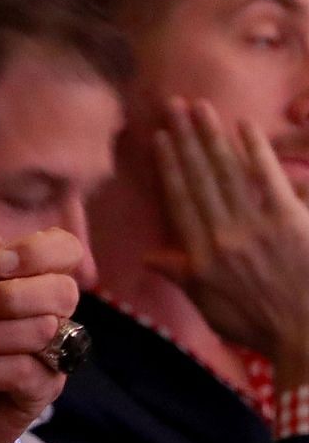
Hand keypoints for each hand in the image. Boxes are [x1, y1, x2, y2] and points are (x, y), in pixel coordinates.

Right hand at [149, 98, 308, 379]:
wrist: (305, 337)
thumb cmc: (257, 326)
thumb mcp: (208, 306)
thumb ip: (180, 275)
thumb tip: (150, 257)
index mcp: (200, 254)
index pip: (180, 200)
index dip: (170, 165)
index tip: (162, 138)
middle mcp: (222, 233)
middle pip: (200, 178)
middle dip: (188, 138)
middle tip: (176, 105)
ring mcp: (256, 225)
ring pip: (227, 172)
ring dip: (213, 136)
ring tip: (202, 108)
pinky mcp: (289, 220)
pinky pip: (267, 178)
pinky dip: (256, 151)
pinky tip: (245, 127)